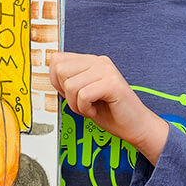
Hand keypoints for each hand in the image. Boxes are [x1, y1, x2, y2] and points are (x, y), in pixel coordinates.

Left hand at [48, 52, 169, 164]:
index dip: (56, 81)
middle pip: (60, 70)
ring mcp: (106, 70)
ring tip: (90, 107)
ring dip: (76, 104)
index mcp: (90, 61)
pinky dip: (84, 109)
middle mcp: (98, 61)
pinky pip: (83, 95)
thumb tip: (50, 71)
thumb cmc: (110, 113)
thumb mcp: (81, 94)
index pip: (57, 60)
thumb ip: (68, 82)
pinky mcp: (112, 83)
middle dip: (66, 94)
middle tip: (82, 104)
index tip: (71, 95)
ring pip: (70, 85)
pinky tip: (96, 111)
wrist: (135, 126)